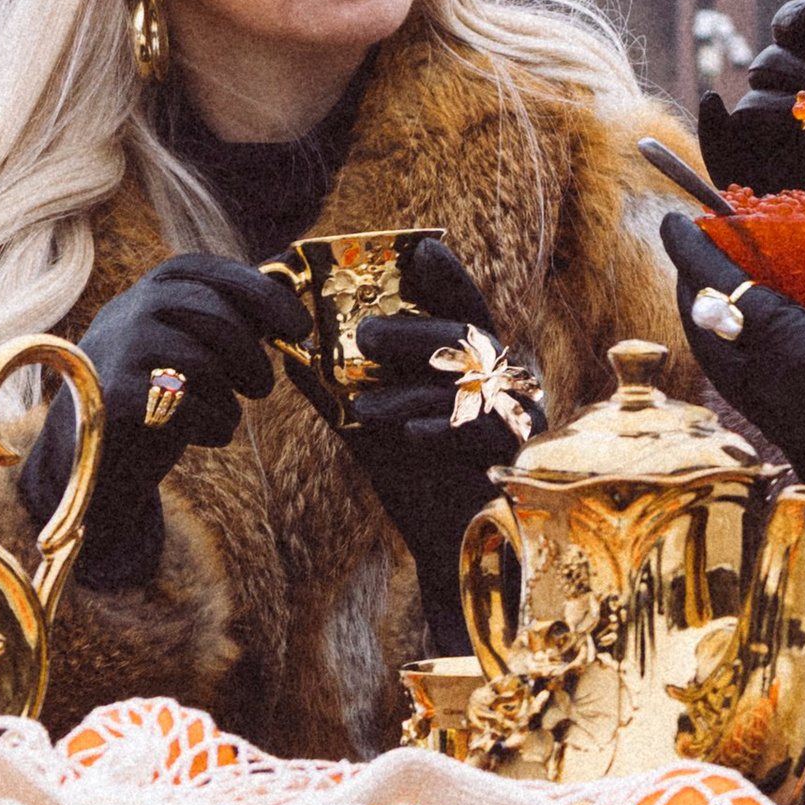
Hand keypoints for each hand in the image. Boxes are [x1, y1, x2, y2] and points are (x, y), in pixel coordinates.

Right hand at [19, 251, 309, 592]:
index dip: (261, 292)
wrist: (92, 460)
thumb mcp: (188, 346)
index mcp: (148, 289)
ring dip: (231, 399)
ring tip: (226, 415)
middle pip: (215, 316)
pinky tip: (208, 434)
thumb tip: (288, 294)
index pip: (209, 270)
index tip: (299, 324)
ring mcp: (116, 351)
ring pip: (205, 363)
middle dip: (251, 356)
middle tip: (263, 387)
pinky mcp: (113, 397)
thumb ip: (229, 318)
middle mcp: (127, 309)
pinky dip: (214, 424)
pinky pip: (189, 406)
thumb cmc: (155, 395)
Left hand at [329, 238, 547, 655]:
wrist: (455, 553)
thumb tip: (292, 357)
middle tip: (366, 332)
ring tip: (364, 407)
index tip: (421, 251)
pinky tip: (407, 436)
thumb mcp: (373, 432)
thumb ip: (342, 393)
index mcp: (470, 366)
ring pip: (471, 381)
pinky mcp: (512, 458)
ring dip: (414, 387)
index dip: (448, 277)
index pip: (462, 308)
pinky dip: (441, 429)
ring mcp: (511, 417)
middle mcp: (499, 382)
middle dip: (416, 330)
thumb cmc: (422, 484)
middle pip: (467, 335)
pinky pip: (479, 433)